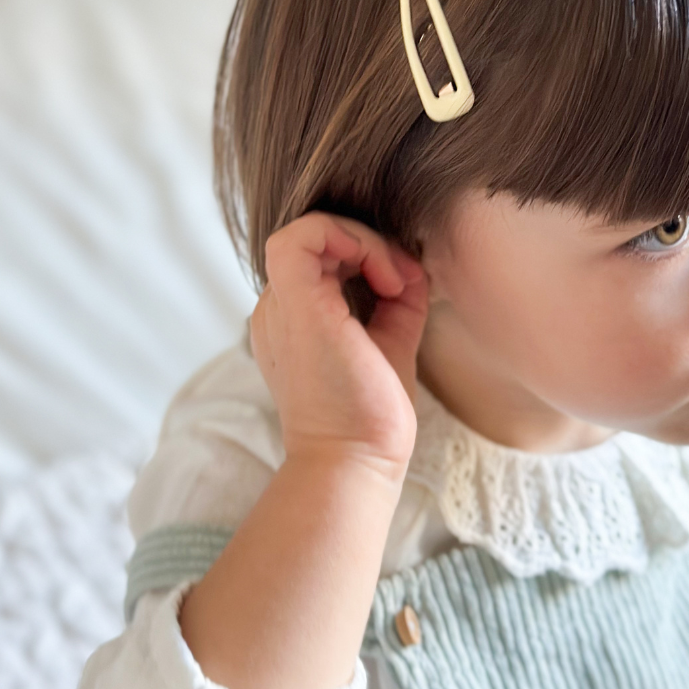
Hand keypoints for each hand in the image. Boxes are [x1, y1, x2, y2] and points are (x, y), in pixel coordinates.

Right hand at [250, 211, 428, 473]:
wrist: (357, 460)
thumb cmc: (372, 411)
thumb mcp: (389, 337)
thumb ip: (396, 296)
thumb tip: (411, 262)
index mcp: (292, 319)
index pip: (320, 257)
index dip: (363, 254)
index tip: (399, 286)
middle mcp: (276, 308)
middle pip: (317, 239)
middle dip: (368, 245)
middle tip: (401, 283)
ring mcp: (279, 305)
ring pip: (310, 228)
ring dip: (365, 242)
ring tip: (395, 282)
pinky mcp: (295, 302)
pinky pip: (306, 233)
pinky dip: (354, 240)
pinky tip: (385, 279)